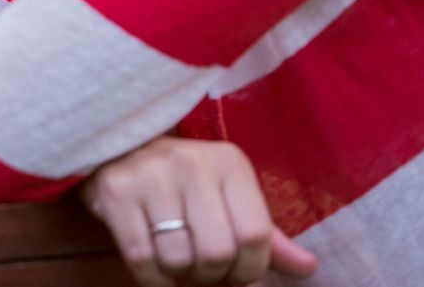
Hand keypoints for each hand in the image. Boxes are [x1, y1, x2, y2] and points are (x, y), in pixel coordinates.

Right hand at [80, 137, 317, 285]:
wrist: (119, 150)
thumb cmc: (185, 182)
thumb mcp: (229, 197)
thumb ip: (266, 234)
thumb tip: (308, 268)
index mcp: (229, 162)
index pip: (255, 235)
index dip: (249, 269)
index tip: (236, 272)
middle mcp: (191, 162)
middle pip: (217, 252)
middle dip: (211, 275)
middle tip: (202, 268)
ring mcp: (150, 175)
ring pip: (178, 259)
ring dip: (179, 275)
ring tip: (177, 259)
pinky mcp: (115, 192)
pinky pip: (142, 260)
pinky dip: (152, 280)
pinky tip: (155, 266)